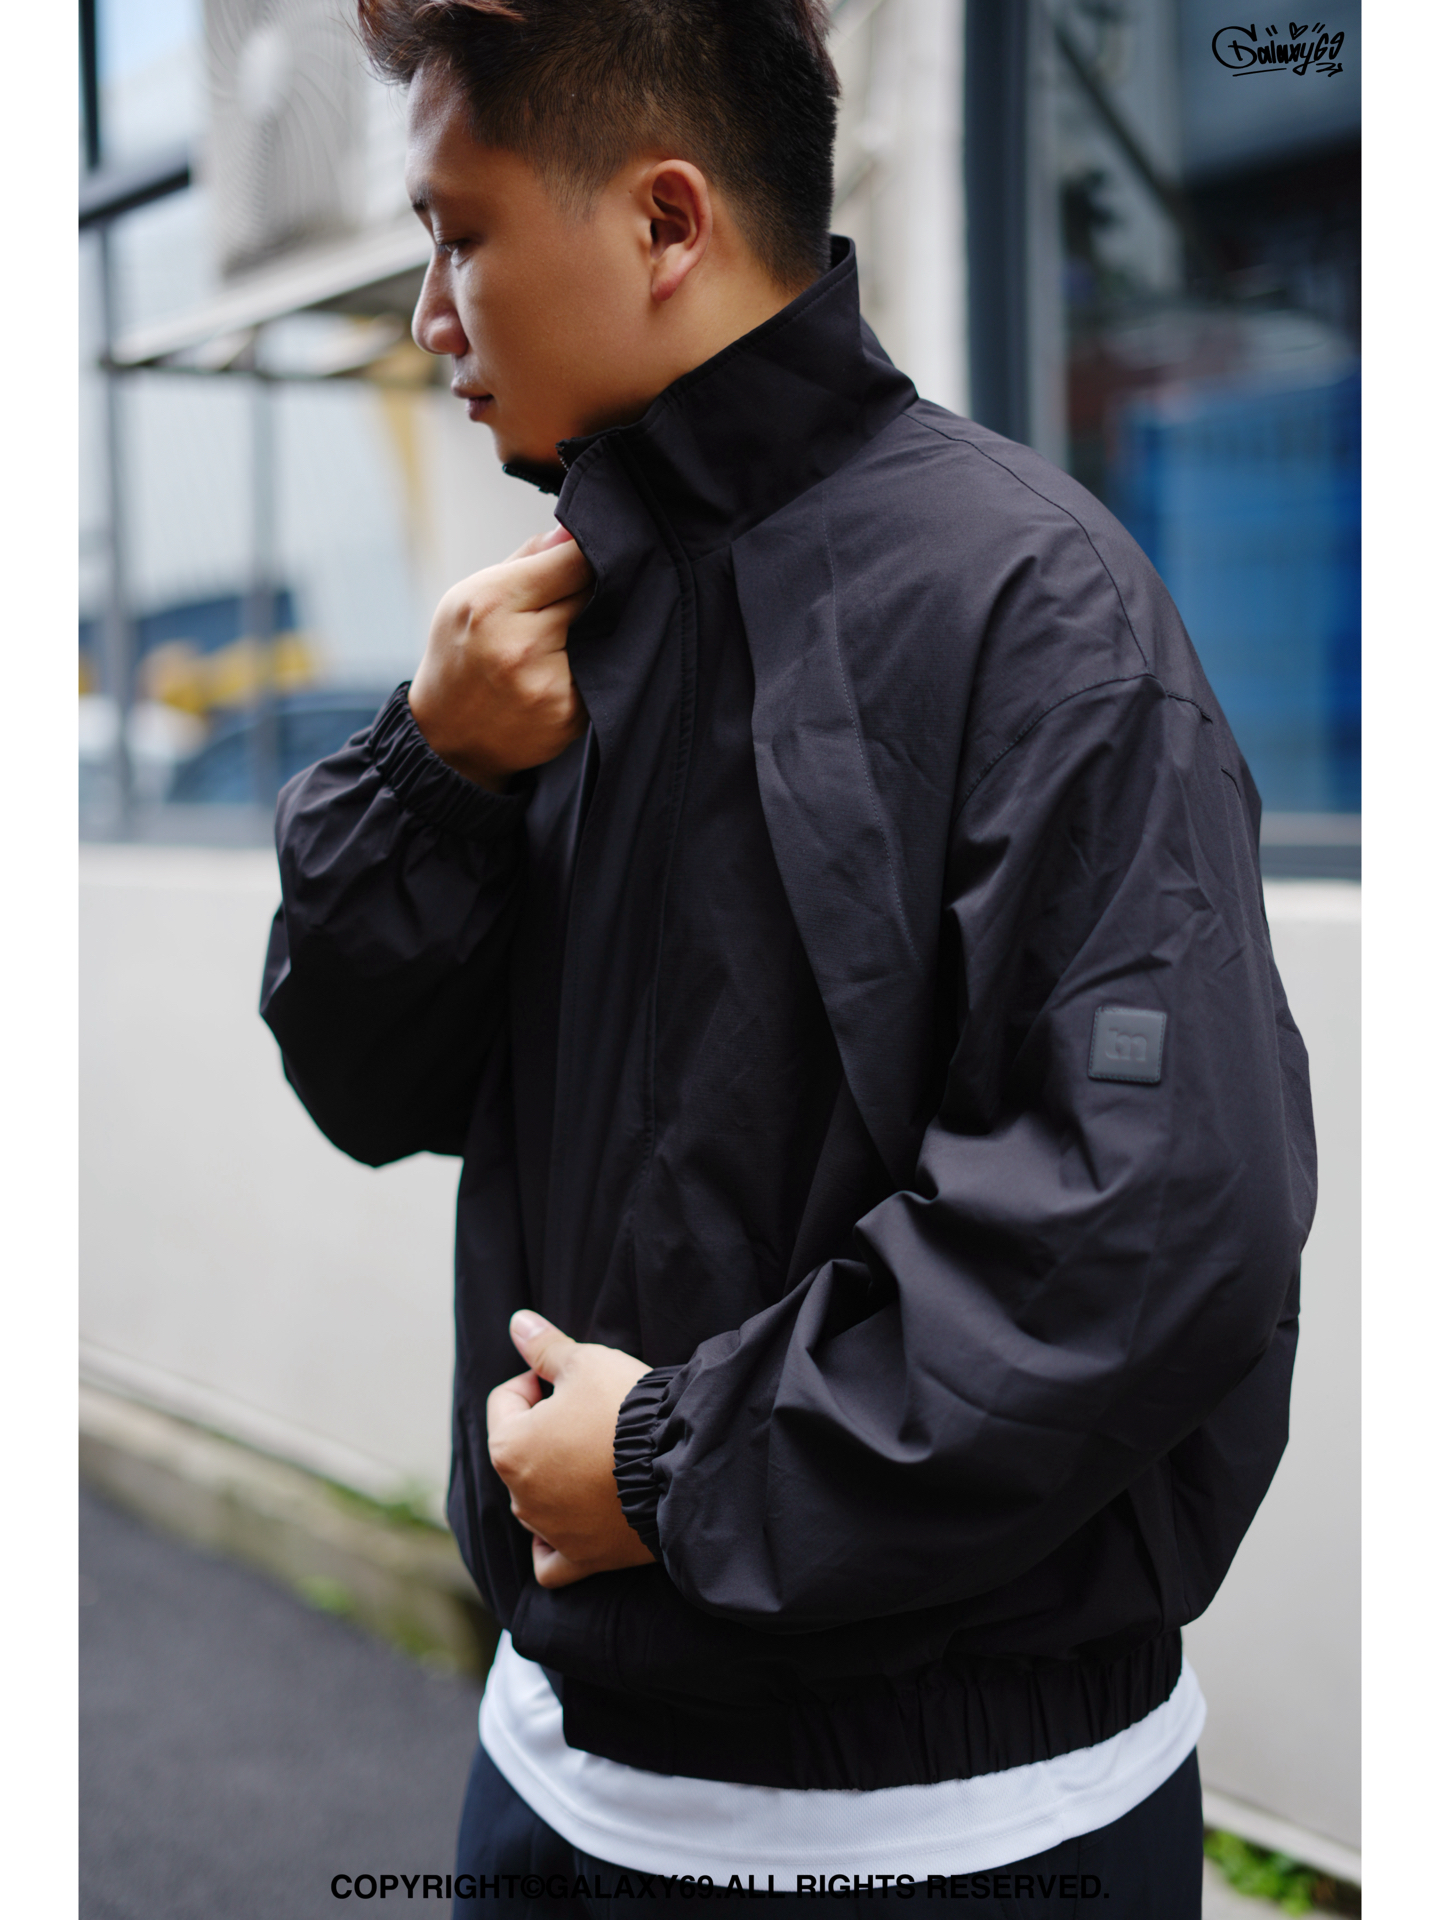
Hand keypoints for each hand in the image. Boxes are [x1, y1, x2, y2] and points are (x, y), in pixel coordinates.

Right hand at [409, 526, 592, 789]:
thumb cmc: (459, 655)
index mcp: (493, 604)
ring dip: (600, 626)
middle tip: (580, 594)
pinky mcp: (571, 714)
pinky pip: (604, 670)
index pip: (573, 559)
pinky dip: (598, 661)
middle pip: (594, 593)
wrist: (449, 738)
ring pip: (606, 631)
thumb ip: (525, 560)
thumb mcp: (469, 595)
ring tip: (573, 631)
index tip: (585, 554)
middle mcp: (522, 645)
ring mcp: (550, 684)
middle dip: (592, 588)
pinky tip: (575, 663)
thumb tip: (571, 531)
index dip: (584, 553)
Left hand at [486, 1312, 654, 1588]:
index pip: (507, 1399)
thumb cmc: (628, 1408)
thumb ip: (544, 1347)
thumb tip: (517, 1322)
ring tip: (599, 1455)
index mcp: (509, 1447)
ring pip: (533, 1500)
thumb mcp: (586, 1361)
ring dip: (555, 1477)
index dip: (538, 1379)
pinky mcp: (583, 1558)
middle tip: (592, 1413)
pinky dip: (553, 1543)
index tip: (573, 1379)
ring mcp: (550, 1531)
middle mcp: (519, 1497)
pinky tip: (570, 1522)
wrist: (682, 1461)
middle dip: (547, 1428)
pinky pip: (552, 1560)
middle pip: (521, 1450)